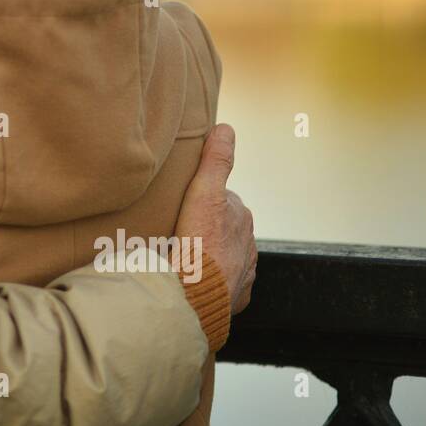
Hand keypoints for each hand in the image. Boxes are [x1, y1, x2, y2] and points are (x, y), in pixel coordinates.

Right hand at [175, 124, 256, 313]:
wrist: (196, 296)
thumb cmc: (198, 244)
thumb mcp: (204, 194)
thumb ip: (215, 162)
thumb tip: (226, 128)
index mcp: (241, 217)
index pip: (221, 200)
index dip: (201, 199)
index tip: (183, 204)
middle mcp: (248, 244)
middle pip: (223, 227)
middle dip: (205, 226)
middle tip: (177, 229)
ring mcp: (243, 272)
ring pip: (224, 255)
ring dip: (208, 254)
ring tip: (182, 256)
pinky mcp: (235, 297)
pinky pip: (223, 284)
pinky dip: (211, 280)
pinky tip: (194, 280)